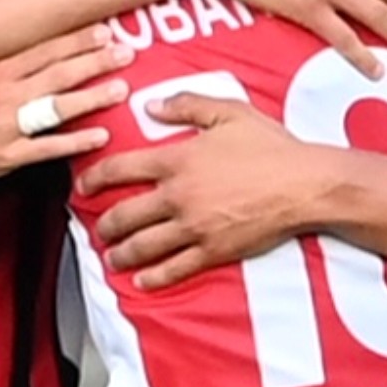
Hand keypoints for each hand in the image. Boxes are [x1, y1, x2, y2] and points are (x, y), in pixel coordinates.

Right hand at [0, 26, 135, 187]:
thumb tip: (31, 47)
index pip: (42, 49)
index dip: (75, 40)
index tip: (103, 30)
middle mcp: (3, 94)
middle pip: (56, 73)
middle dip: (93, 61)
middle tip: (125, 53)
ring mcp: (7, 126)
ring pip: (57, 107)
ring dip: (92, 96)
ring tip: (120, 88)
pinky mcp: (8, 156)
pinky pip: (48, 147)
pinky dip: (75, 141)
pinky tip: (100, 136)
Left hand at [77, 93, 328, 289]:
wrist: (304, 185)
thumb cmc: (270, 146)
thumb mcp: (228, 112)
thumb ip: (186, 106)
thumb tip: (152, 106)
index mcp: (176, 160)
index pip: (120, 169)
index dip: (94, 178)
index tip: (82, 185)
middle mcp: (177, 196)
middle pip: (125, 215)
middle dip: (104, 225)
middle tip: (97, 229)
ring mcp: (193, 227)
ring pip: (143, 247)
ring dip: (121, 254)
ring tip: (112, 258)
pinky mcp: (212, 251)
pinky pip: (174, 269)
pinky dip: (153, 278)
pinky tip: (142, 281)